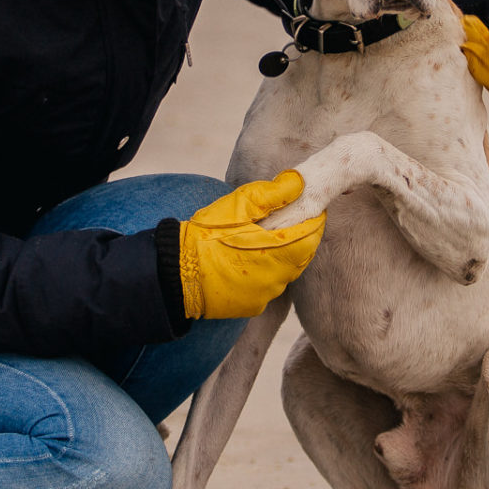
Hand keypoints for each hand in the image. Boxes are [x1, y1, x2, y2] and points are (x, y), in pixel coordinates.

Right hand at [179, 171, 324, 319]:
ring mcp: (265, 296)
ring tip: (260, 240)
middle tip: (283, 221)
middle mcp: (277, 279)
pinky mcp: (252, 307)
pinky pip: (268, 287)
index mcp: (279, 252)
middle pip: (302, 255)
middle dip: (297, 237)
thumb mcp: (239, 205)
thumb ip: (274, 193)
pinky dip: (265, 274)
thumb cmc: (206, 235)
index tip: (308, 207)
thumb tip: (300, 182)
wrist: (175, 273)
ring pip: (285, 273)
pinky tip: (247, 262)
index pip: (313, 235)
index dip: (313, 220)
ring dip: (280, 256)